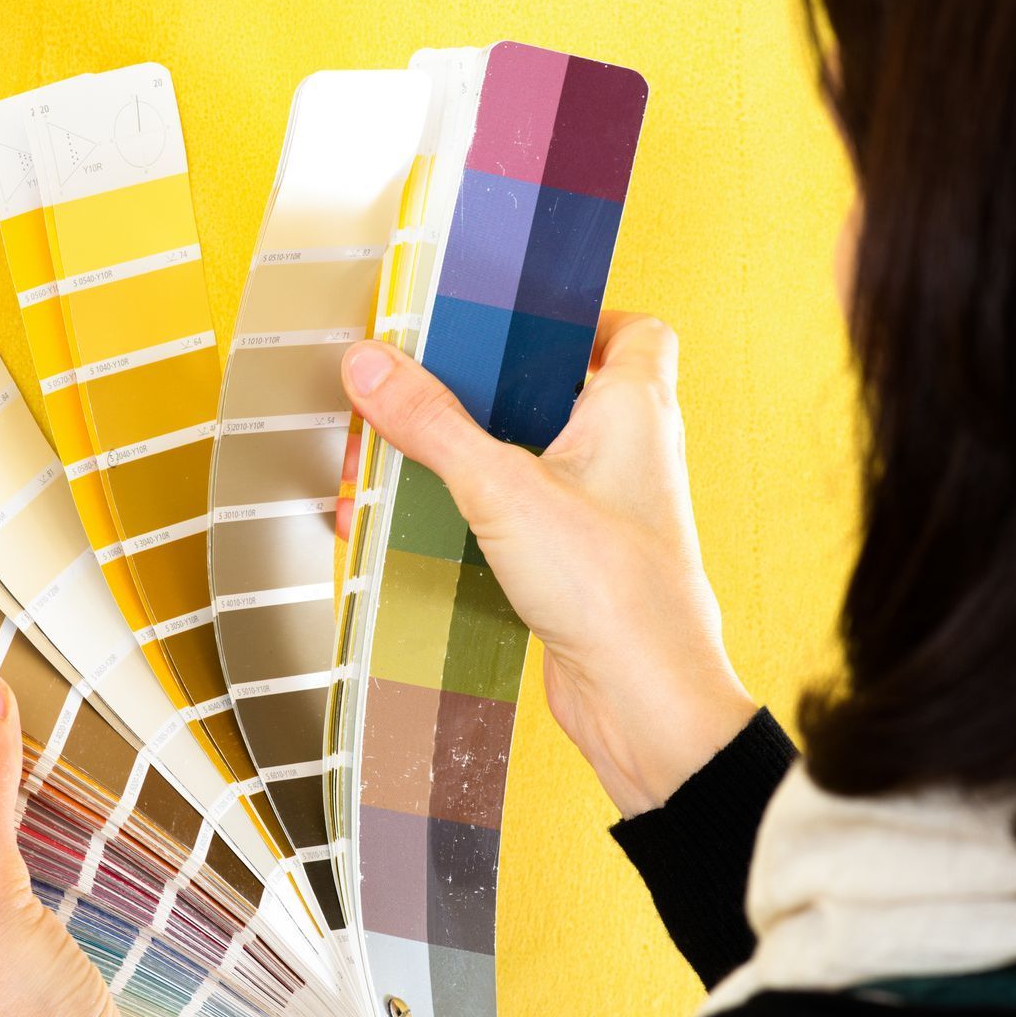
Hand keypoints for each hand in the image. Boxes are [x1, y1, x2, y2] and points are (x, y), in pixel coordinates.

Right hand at [339, 316, 755, 815]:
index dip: (579, 317)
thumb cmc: (615, 590)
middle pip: (557, 391)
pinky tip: (420, 525)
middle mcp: (628, 453)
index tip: (514, 319)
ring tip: (399, 462)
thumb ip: (433, 423)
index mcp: (634, 409)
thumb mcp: (502, 489)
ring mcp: (603, 510)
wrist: (643, 699)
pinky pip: (518, 515)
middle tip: (427, 388)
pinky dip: (471, 513)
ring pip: (529, 458)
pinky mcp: (576, 561)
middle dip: (486, 391)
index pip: (632, 330)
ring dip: (466, 458)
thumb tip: (372, 365)